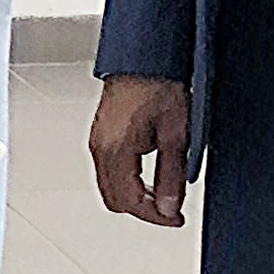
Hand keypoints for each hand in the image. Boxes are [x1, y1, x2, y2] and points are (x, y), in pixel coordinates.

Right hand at [89, 76, 193, 226]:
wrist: (145, 55)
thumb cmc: (160, 82)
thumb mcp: (176, 133)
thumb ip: (171, 175)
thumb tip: (168, 206)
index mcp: (116, 149)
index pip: (130, 202)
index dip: (155, 216)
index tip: (175, 218)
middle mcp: (100, 147)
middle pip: (115, 200)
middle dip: (143, 210)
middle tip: (170, 210)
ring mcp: (97, 141)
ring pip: (110, 187)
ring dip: (135, 196)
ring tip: (162, 193)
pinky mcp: (101, 135)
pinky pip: (108, 171)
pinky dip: (127, 181)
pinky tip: (147, 176)